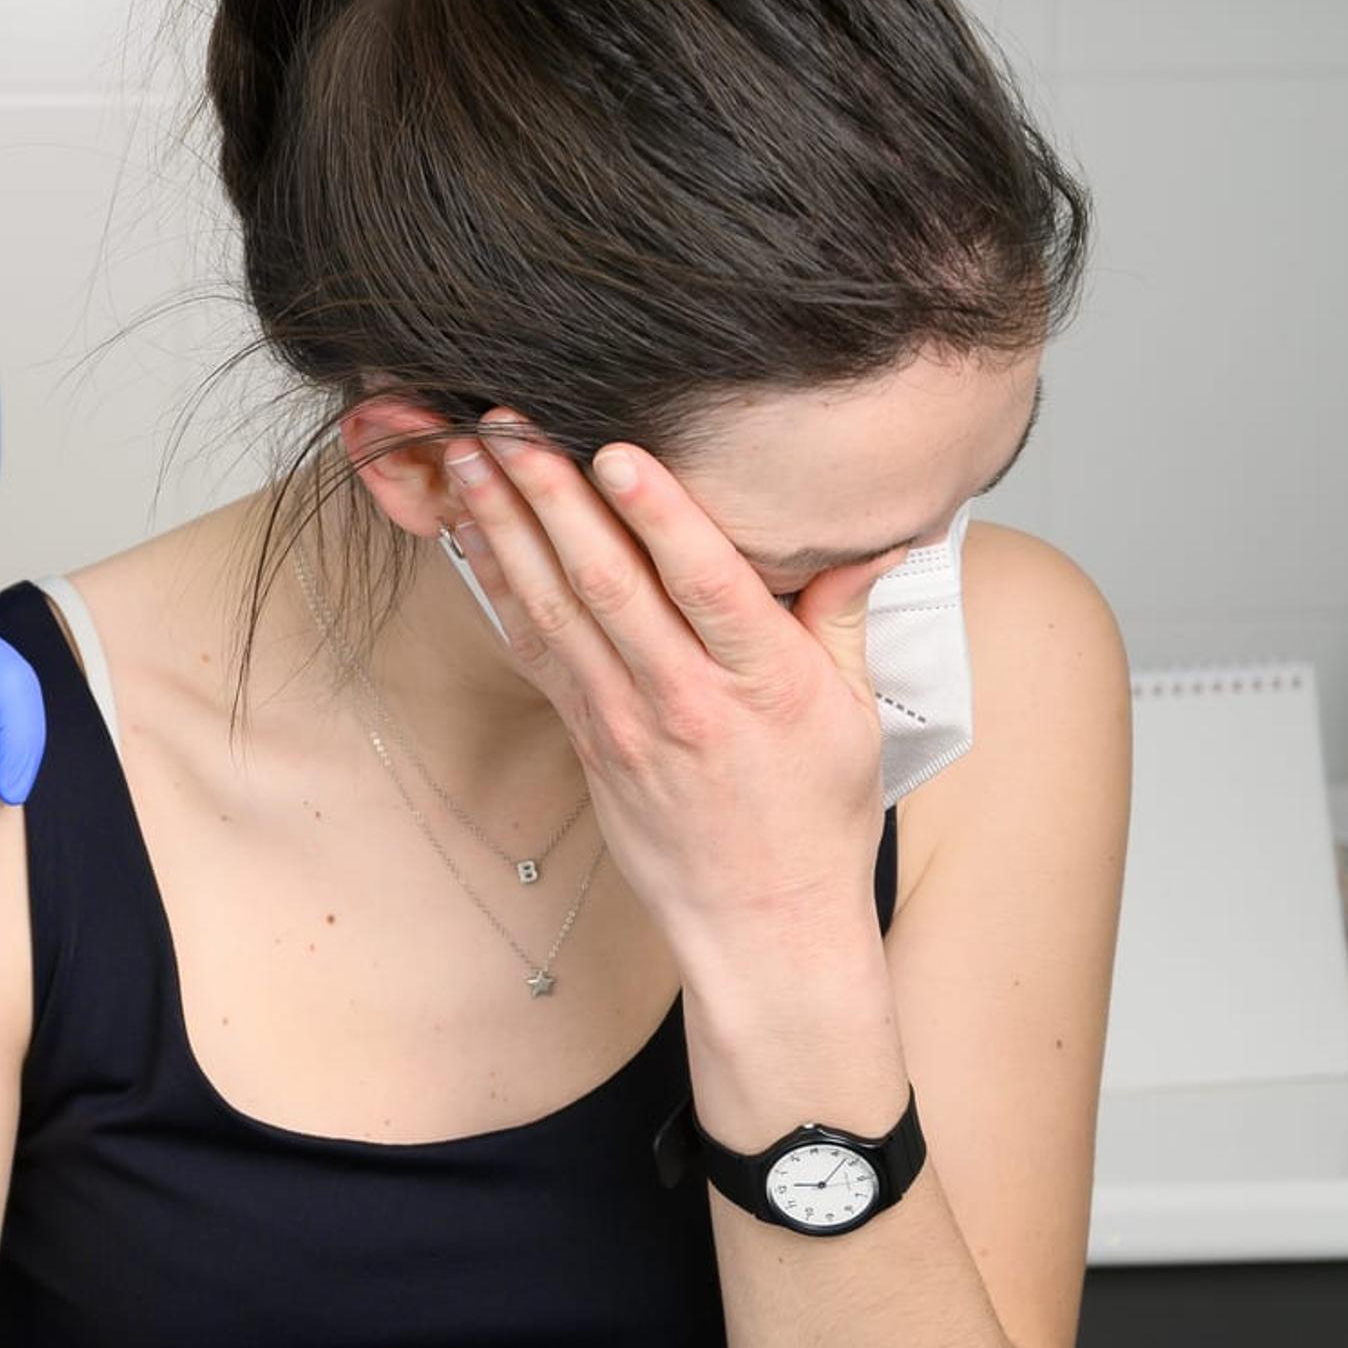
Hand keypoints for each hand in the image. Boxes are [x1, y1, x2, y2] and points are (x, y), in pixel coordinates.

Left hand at [442, 420, 894, 977]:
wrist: (760, 922)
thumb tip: (879, 528)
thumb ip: (842, 614)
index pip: (706, 586)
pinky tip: (469, 531)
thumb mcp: (854, 712)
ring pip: (555, 608)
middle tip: (509, 425)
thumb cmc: (815, 813)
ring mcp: (623, 720)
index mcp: (765, 685)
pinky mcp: (585, 735)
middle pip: (609, 584)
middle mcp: (684, 698)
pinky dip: (496, 585)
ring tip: (468, 457)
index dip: (659, 516)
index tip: (618, 452)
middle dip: (552, 497)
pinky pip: (534, 649)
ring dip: (505, 528)